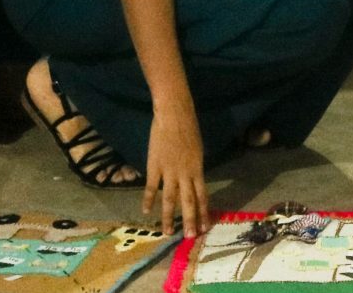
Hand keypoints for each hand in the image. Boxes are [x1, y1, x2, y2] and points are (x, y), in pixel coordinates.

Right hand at [142, 109, 208, 238]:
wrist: (174, 114)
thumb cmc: (188, 127)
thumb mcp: (198, 149)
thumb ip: (195, 167)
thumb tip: (195, 180)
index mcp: (198, 168)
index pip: (202, 194)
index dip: (204, 211)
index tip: (206, 226)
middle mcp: (185, 173)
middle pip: (189, 201)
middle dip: (190, 220)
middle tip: (191, 237)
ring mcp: (169, 171)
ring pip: (170, 198)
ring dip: (170, 216)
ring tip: (168, 232)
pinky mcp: (154, 166)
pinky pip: (151, 187)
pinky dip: (148, 199)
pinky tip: (146, 211)